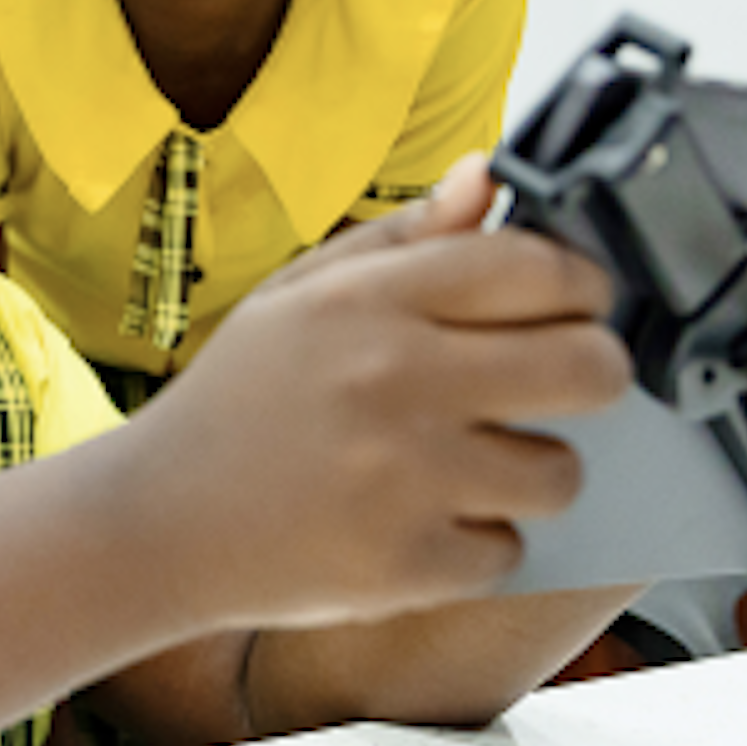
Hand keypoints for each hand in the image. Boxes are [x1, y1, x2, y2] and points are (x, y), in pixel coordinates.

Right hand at [126, 153, 631, 632]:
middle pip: (588, 369)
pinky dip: (478, 544)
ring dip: (535, 470)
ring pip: (561, 473)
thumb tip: (487, 177)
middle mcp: (397, 381)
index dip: (585, 284)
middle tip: (563, 382)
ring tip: (479, 460)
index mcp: (375, 300)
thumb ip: (409, 234)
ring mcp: (403, 480)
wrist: (152, 522)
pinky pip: (508, 551)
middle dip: (594, 373)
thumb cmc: (241, 396)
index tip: (581, 301)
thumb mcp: (305, 289)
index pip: (541, 269)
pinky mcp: (403, 567)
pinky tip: (425, 519)